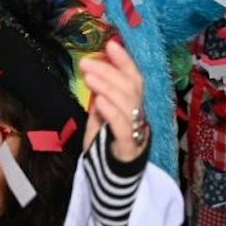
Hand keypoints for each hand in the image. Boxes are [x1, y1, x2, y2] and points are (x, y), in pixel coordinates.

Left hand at [78, 40, 148, 163]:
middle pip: (131, 87)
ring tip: (89, 76)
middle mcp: (138, 115)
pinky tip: (98, 101)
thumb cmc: (107, 147)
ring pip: (127, 103)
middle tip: (86, 62)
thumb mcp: (100, 118)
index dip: (124, 60)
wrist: (113, 182)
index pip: (133, 78)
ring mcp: (135, 131)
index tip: (110, 44)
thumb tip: (94, 76)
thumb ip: (100, 99)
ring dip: (107, 86)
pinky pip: (122, 127)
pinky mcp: (128, 147)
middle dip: (109, 71)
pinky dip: (111, 111)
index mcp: (133, 106)